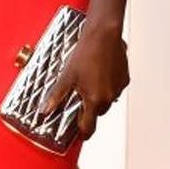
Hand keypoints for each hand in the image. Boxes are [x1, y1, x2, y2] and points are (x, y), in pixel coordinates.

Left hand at [41, 22, 128, 139]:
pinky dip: (108, 85)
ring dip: (99, 96)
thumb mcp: (66, 76)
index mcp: (94, 99)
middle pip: (97, 113)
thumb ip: (56, 96)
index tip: (79, 134)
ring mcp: (118, 88)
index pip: (89, 127)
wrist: (103, 34)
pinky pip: (115, 88)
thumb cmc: (86, 52)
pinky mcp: (124, 78)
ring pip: (107, 100)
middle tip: (79, 97)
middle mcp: (109, 97)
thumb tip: (45, 110)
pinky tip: (99, 73)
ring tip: (89, 81)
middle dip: (89, 109)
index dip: (83, 133)